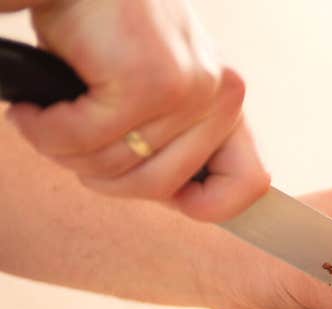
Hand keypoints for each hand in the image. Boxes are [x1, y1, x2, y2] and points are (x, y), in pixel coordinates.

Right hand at [5, 0, 268, 220]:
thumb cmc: (108, 29)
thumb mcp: (159, 89)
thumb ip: (175, 140)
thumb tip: (180, 199)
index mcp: (229, 101)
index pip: (249, 182)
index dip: (208, 205)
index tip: (166, 196)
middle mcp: (221, 95)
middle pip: (160, 186)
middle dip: (102, 178)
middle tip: (69, 147)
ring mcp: (188, 90)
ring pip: (116, 166)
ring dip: (64, 152)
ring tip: (45, 123)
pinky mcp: (146, 83)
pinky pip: (84, 140)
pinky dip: (45, 132)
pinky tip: (31, 112)